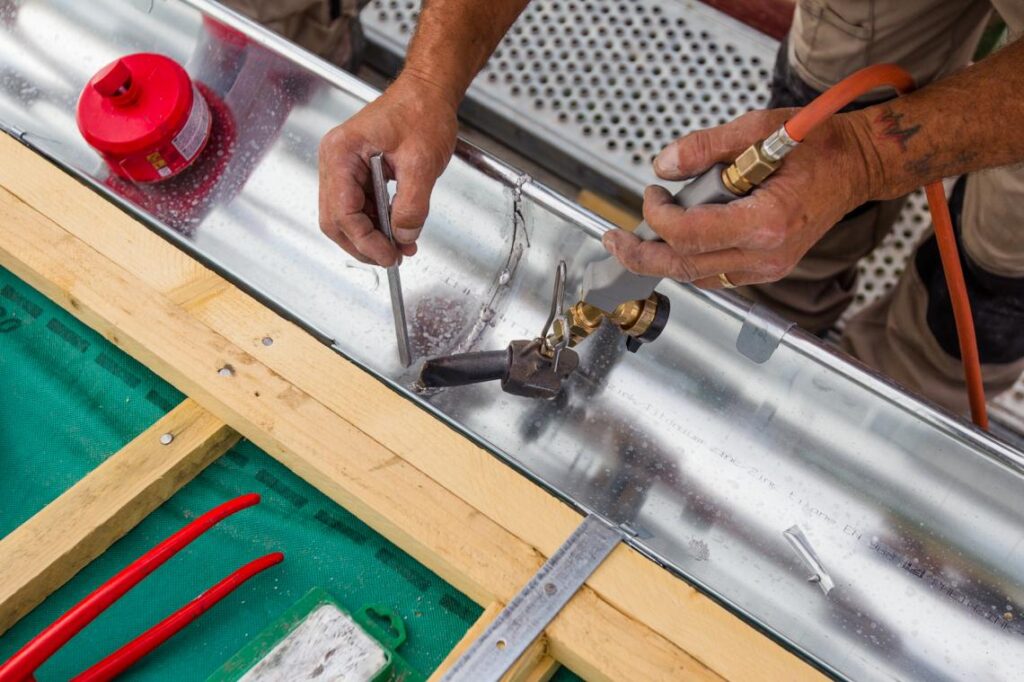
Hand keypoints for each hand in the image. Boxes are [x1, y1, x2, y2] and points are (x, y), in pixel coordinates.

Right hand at [319, 74, 458, 265]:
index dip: (365, 241)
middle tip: (392, 259)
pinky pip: (361, 207)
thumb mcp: (422, 162)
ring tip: (401, 247)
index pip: (342, 212)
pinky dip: (378, 224)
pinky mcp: (358, 172)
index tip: (389, 256)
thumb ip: (412, 205)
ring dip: (372, 237)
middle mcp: (336, 160)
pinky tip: (398, 232)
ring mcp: (344, 167)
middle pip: (336, 220)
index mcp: (341, 153)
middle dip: (364, 244)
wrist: (428, 91)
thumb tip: (403, 235)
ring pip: (347, 217)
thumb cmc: (422, 110)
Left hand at [602, 108, 879, 286]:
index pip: (690, 234)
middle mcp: (767, 255)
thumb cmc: (818, 145)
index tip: (652, 193)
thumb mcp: (758, 129)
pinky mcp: (767, 269)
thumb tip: (664, 165)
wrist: (857, 166)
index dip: (658, 216)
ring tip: (633, 241)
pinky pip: (714, 276)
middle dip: (641, 254)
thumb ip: (707, 147)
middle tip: (614, 239)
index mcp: (766, 223)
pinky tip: (671, 243)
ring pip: (697, 277)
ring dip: (661, 260)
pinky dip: (688, 261)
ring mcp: (768, 268)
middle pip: (685, 267)